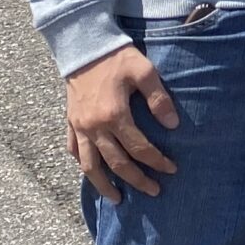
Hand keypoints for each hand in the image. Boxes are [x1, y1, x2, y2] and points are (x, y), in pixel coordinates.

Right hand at [64, 45, 181, 200]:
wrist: (84, 45)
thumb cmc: (117, 57)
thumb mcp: (144, 71)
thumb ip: (159, 98)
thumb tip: (173, 124)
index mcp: (115, 115)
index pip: (139, 148)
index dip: (156, 162)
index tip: (171, 169)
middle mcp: (95, 126)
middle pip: (116, 163)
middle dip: (136, 180)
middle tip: (153, 191)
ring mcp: (80, 126)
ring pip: (89, 165)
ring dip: (103, 185)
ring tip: (116, 199)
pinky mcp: (71, 121)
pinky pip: (74, 149)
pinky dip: (82, 164)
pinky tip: (92, 172)